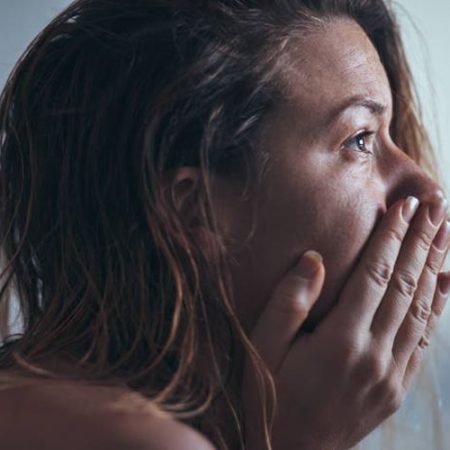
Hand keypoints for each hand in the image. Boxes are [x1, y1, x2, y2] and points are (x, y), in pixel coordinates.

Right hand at [243, 195, 449, 449]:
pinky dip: (438, 306)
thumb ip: (288, 302)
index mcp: (340, 342)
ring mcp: (391, 374)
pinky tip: (446, 282)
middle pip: (404, 286)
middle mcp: (374, 355)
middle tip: (437, 206)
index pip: (373, 276)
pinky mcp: (396, 387)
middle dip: (421, 241)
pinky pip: (424, 339)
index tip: (405, 206)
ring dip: (434, 265)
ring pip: (421, 309)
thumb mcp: (264, 348)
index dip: (391, 238)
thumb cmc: (270, 396)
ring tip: (446, 232)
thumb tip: (315, 258)